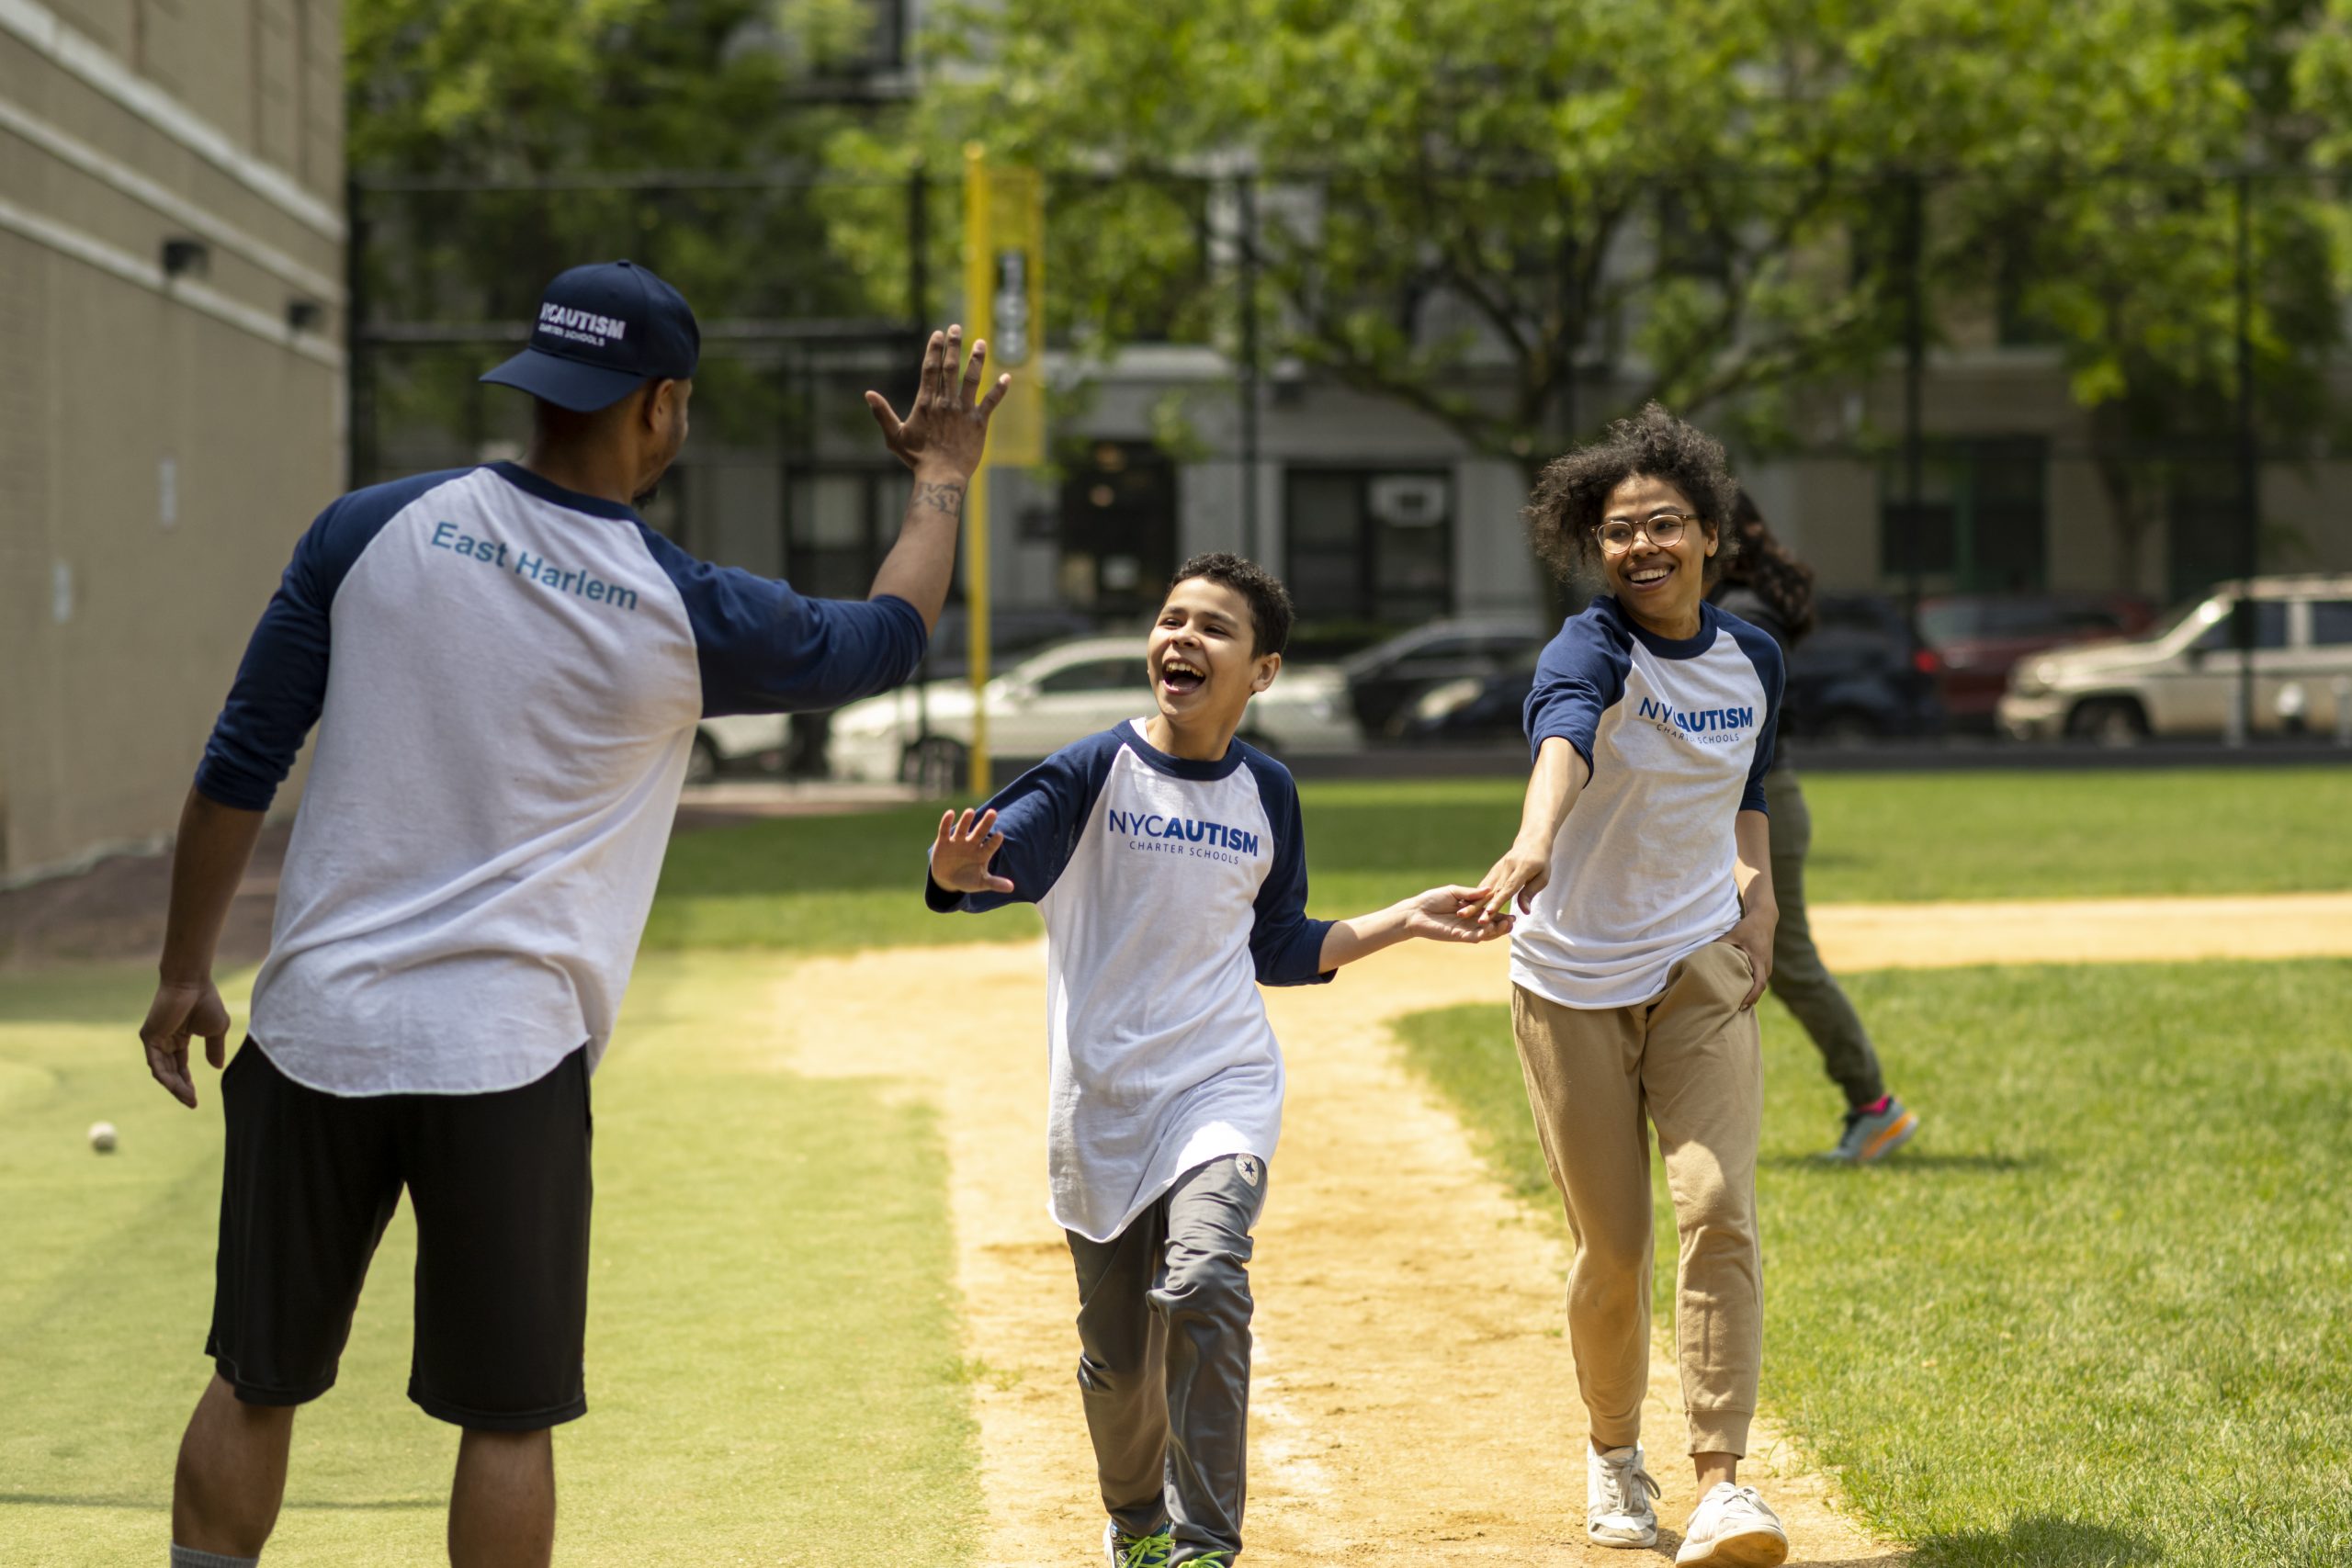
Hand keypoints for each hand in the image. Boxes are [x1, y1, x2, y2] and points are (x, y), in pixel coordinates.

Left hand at [139, 977, 230, 1107]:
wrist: (192, 983)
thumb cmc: (206, 1001)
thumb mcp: (216, 1030)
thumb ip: (215, 1049)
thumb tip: (217, 1067)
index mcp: (179, 1039)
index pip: (180, 1066)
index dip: (187, 1083)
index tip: (195, 1099)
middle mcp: (164, 1041)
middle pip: (171, 1072)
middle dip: (181, 1088)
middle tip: (192, 1102)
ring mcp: (155, 1040)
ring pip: (162, 1071)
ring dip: (175, 1086)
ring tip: (188, 1098)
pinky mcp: (149, 1037)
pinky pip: (155, 1063)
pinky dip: (165, 1076)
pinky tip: (175, 1086)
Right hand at [865, 326, 1011, 483]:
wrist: (942, 476)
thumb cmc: (917, 458)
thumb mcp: (894, 436)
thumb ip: (883, 413)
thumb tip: (868, 394)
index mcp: (926, 403)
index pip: (930, 369)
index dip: (934, 349)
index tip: (938, 334)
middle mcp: (946, 402)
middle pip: (950, 367)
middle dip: (953, 345)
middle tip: (956, 327)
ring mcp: (964, 411)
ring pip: (971, 379)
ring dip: (976, 359)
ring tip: (981, 343)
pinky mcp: (979, 422)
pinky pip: (991, 402)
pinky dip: (1000, 389)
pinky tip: (1008, 377)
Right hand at [930, 807, 1015, 895]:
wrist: (947, 880)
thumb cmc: (967, 880)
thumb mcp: (981, 883)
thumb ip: (995, 883)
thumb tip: (1011, 888)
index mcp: (982, 853)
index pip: (991, 845)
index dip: (995, 841)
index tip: (1000, 835)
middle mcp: (972, 844)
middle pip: (980, 832)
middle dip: (985, 823)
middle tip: (993, 813)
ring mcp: (958, 842)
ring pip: (962, 829)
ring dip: (966, 821)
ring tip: (970, 811)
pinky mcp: (944, 842)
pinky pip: (944, 830)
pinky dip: (946, 822)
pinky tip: (950, 813)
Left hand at [1401, 885, 1511, 943]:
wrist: (1416, 911)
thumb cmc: (1432, 899)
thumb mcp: (1453, 892)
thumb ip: (1470, 893)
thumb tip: (1489, 889)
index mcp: (1472, 910)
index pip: (1490, 912)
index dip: (1501, 913)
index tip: (1513, 911)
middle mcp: (1471, 921)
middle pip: (1491, 924)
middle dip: (1503, 924)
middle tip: (1513, 921)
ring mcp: (1465, 929)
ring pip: (1485, 933)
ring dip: (1497, 930)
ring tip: (1506, 925)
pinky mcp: (1458, 936)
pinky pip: (1474, 937)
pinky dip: (1483, 934)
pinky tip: (1490, 929)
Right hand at [1473, 839, 1551, 924]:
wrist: (1531, 841)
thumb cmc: (1541, 862)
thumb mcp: (1543, 877)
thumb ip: (1530, 893)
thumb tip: (1525, 911)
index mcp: (1522, 869)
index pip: (1508, 888)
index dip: (1498, 901)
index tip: (1488, 912)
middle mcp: (1507, 867)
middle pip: (1492, 890)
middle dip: (1481, 905)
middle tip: (1470, 918)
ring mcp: (1498, 868)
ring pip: (1485, 887)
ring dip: (1474, 901)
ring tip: (1462, 912)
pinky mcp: (1494, 869)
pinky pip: (1484, 883)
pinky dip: (1475, 894)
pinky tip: (1467, 904)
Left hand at [1723, 912, 1774, 1008]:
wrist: (1764, 918)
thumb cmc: (1748, 927)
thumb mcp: (1733, 934)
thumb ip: (1721, 946)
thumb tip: (1704, 955)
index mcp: (1760, 960)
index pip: (1759, 984)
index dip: (1751, 997)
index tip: (1741, 1006)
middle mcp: (1766, 966)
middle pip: (1759, 989)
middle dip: (1749, 1000)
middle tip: (1733, 1011)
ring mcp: (1767, 967)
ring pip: (1759, 986)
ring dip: (1749, 995)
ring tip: (1735, 1005)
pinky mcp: (1764, 965)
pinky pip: (1758, 981)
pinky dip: (1750, 988)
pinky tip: (1739, 993)